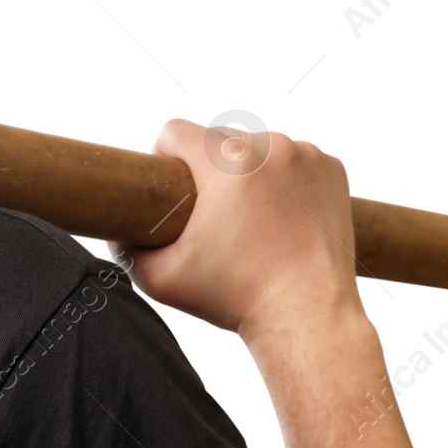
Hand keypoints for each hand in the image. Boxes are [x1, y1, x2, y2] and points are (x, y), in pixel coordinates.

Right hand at [110, 118, 364, 339]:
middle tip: (214, 216)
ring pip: (258, 149)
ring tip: (251, 219)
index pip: (175, 131)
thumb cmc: (237, 297)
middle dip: (209, 170)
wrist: (308, 316)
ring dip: (249, 173)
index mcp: (226, 161)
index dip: (164, 157)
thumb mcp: (162, 278)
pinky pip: (294, 161)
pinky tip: (282, 216)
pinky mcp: (331, 169)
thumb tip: (115, 234)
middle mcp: (269, 146)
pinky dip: (286, 180)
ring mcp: (306, 155)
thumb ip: (127, 250)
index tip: (173, 187)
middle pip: (218, 141)